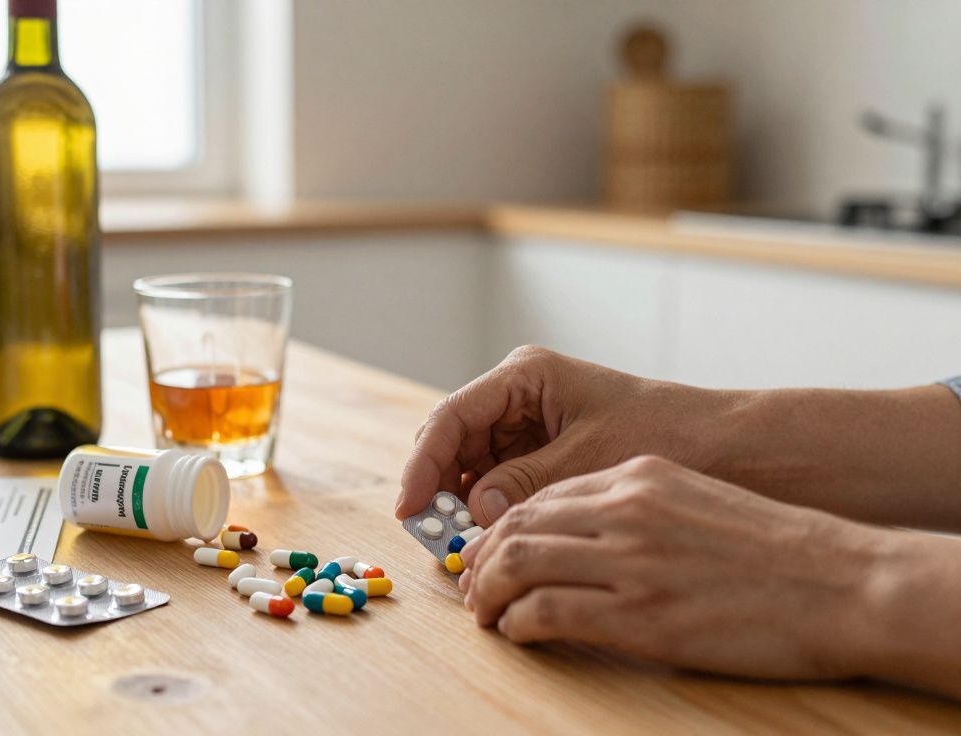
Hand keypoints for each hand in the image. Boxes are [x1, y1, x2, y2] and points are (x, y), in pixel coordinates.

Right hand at [397, 346, 733, 524]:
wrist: (729, 446)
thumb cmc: (668, 433)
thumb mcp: (589, 459)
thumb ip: (525, 483)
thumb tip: (475, 511)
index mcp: (525, 377)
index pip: (451, 418)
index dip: (423, 465)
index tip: (409, 509)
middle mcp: (518, 398)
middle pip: (453, 444)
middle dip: (439, 490)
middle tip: (433, 538)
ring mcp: (528, 427)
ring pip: (471, 469)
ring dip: (462, 507)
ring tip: (461, 548)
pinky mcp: (541, 457)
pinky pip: (498, 485)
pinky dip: (490, 513)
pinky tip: (489, 541)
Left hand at [459, 455, 912, 682]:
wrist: (841, 582)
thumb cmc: (776, 551)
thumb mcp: (695, 501)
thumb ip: (635, 510)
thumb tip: (581, 538)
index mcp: (637, 476)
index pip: (543, 496)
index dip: (504, 526)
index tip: (491, 551)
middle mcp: (624, 509)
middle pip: (519, 524)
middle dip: (483, 557)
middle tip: (473, 587)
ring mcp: (630, 560)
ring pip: (519, 562)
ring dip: (488, 591)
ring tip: (482, 613)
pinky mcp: (638, 613)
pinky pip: (547, 612)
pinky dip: (517, 623)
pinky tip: (515, 632)